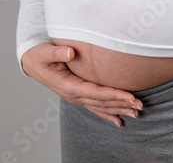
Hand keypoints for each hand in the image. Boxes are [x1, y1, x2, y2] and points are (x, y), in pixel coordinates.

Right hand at [21, 43, 142, 126]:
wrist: (31, 63)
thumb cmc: (39, 56)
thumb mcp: (45, 52)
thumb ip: (58, 52)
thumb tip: (72, 52)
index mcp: (69, 85)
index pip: (96, 92)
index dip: (114, 95)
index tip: (130, 96)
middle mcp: (74, 95)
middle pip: (102, 102)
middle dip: (122, 104)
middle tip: (140, 105)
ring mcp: (76, 97)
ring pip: (101, 106)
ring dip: (119, 110)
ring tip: (136, 113)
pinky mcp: (78, 96)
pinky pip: (95, 108)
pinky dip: (108, 114)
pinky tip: (119, 121)